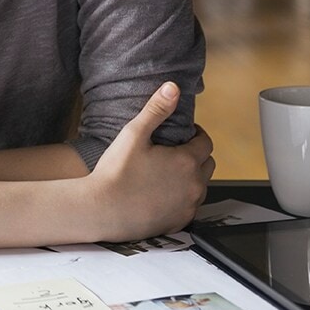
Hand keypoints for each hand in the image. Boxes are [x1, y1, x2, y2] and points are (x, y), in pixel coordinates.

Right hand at [84, 82, 215, 241]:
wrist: (101, 210)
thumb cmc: (115, 172)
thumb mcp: (133, 134)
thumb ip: (156, 110)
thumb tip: (172, 87)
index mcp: (186, 160)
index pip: (206, 142)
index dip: (196, 134)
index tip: (184, 132)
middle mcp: (194, 185)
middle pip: (208, 164)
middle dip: (196, 155)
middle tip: (174, 151)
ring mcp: (188, 206)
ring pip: (200, 187)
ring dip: (190, 177)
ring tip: (167, 172)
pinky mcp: (180, 222)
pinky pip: (189, 206)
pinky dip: (181, 198)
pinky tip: (161, 193)